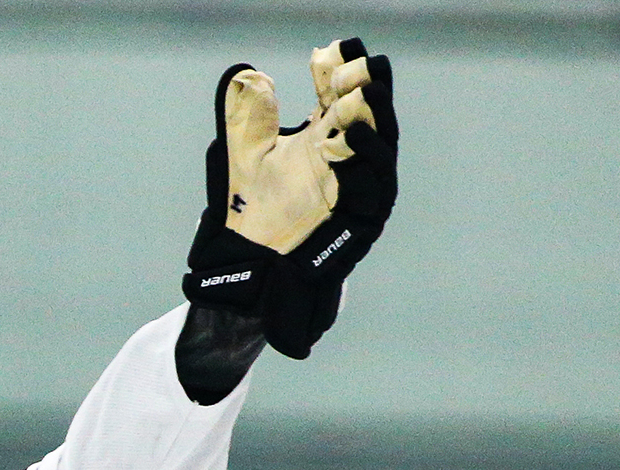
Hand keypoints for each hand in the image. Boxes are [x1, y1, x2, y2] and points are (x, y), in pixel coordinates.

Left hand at [181, 38, 397, 358]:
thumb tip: (245, 74)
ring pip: (381, 151)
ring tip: (359, 98)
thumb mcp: (245, 157)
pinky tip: (348, 142)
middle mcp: (351, 159)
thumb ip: (248, 118)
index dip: (342, 70)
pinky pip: (373, 190)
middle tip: (363, 65)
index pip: (342, 95)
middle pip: (372, 117)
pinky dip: (364, 165)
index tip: (337, 45)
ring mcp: (362, 189)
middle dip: (370, 90)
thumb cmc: (256, 211)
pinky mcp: (364, 220)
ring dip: (373, 123)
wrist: (253, 266)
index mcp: (328, 136)